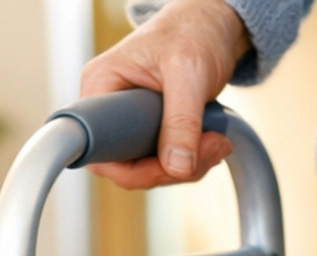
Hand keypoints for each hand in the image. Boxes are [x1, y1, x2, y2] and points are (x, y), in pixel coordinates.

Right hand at [80, 0, 247, 188]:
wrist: (212, 25)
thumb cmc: (192, 32)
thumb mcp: (187, 72)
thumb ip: (181, 121)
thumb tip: (176, 167)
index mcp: (101, 86)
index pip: (99, 149)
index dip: (131, 169)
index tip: (168, 166)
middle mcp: (109, 108)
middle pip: (127, 167)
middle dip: (171, 169)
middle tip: (210, 148)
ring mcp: (130, 123)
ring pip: (151, 169)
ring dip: (190, 165)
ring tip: (218, 140)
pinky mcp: (151, 132)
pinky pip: (167, 163)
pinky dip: (193, 160)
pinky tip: (213, 141)